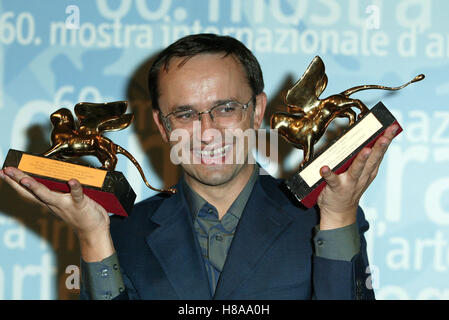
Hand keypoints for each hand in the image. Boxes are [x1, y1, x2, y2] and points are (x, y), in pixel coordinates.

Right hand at [0, 166, 114, 260]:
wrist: (94, 230)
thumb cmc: (80, 214)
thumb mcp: (65, 202)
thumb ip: (58, 190)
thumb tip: (55, 173)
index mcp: (49, 201)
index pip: (28, 191)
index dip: (14, 182)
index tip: (3, 172)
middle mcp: (54, 203)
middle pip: (31, 191)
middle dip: (17, 180)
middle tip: (5, 170)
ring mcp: (66, 204)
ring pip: (48, 195)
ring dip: (36, 187)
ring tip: (25, 178)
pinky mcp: (80, 204)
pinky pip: (77, 194)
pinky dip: (75, 187)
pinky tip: (72, 180)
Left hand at [317, 124, 398, 229]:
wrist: (339, 212)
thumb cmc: (348, 188)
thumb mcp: (360, 174)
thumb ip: (362, 159)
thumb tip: (361, 136)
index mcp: (369, 171)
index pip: (380, 153)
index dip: (387, 140)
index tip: (392, 128)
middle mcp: (362, 176)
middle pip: (372, 160)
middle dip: (380, 147)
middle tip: (385, 135)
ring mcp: (349, 183)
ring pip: (357, 170)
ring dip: (362, 160)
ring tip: (366, 150)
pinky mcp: (336, 188)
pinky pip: (332, 180)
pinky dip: (328, 173)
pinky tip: (324, 168)